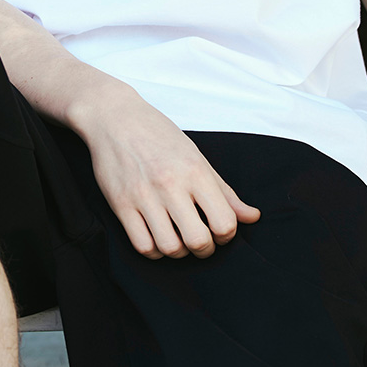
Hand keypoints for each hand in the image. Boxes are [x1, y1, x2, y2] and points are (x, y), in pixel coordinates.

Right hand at [79, 89, 260, 260]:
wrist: (113, 116)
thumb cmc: (157, 134)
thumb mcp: (195, 155)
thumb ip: (224, 190)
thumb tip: (253, 217)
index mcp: (194, 170)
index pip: (225, 223)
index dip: (226, 235)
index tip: (216, 228)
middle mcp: (169, 184)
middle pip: (198, 241)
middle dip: (204, 249)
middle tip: (198, 238)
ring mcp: (143, 194)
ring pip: (170, 248)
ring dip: (178, 250)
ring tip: (176, 236)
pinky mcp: (120, 203)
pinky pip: (142, 245)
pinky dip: (153, 249)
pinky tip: (155, 235)